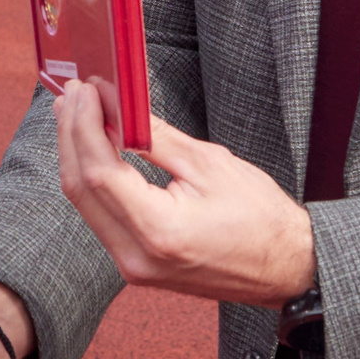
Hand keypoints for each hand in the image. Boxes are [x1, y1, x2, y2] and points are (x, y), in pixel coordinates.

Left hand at [54, 83, 314, 305]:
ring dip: (76, 154)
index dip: (85, 125)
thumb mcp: (209, 163)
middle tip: (72, 94)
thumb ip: (154, 134)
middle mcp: (137, 256)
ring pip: (85, 204)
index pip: (99, 172)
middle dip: (72, 135)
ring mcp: (133, 267)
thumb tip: (116, 103)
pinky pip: (100, 216)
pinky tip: (93, 148)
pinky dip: (92, 179)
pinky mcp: (135, 264)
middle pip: (80, 188)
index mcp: (159, 231)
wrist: (287, 268)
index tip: (84, 90)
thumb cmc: (261, 217)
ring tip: (76, 112)